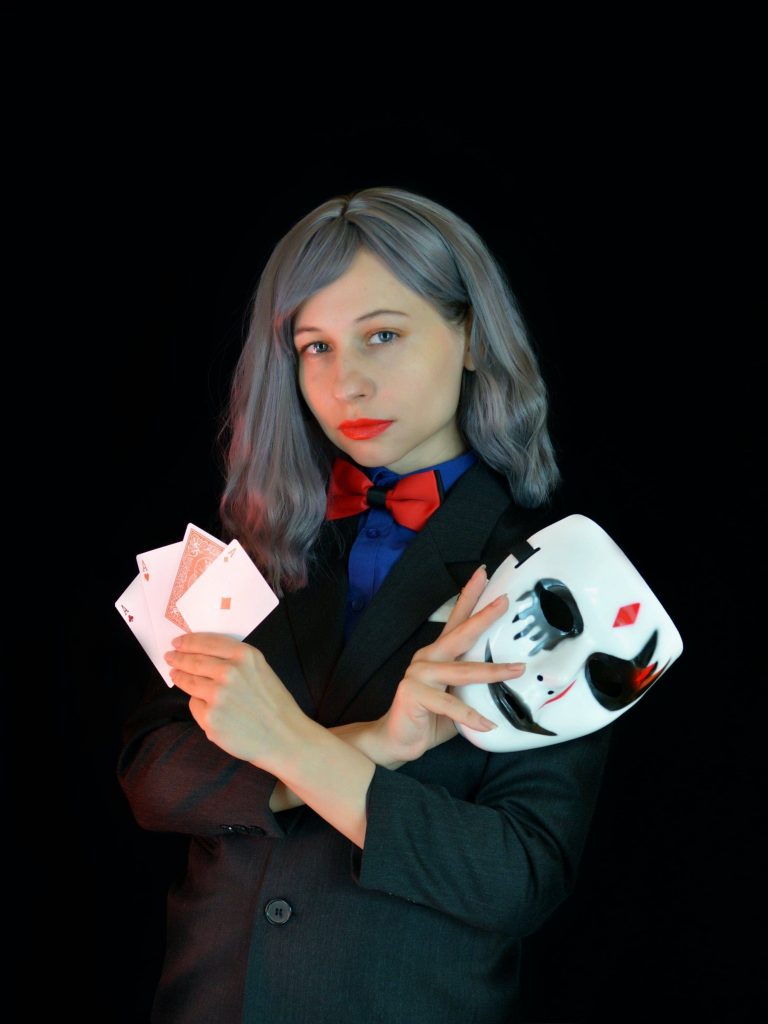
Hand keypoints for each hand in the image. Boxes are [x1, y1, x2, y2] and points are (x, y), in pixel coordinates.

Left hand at [164, 633, 305, 768]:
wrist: (284, 737)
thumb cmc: (274, 703)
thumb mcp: (260, 669)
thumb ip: (235, 660)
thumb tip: (202, 654)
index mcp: (245, 656)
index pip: (207, 642)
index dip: (188, 641)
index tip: (178, 642)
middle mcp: (230, 672)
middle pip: (193, 660)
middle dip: (178, 658)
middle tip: (170, 657)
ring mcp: (218, 696)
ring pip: (189, 682)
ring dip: (179, 677)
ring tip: (175, 675)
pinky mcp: (210, 718)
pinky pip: (195, 705)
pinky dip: (199, 705)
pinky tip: (208, 707)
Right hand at [375, 566, 523, 763]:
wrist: (396, 741)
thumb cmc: (430, 719)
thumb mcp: (458, 697)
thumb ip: (475, 686)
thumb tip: (510, 681)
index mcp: (438, 655)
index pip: (456, 620)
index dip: (469, 596)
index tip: (483, 574)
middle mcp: (427, 658)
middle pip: (460, 633)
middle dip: (483, 616)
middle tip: (504, 601)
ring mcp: (419, 674)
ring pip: (462, 670)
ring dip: (492, 671)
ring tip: (516, 670)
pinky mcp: (414, 693)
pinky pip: (449, 705)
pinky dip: (471, 716)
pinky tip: (487, 724)